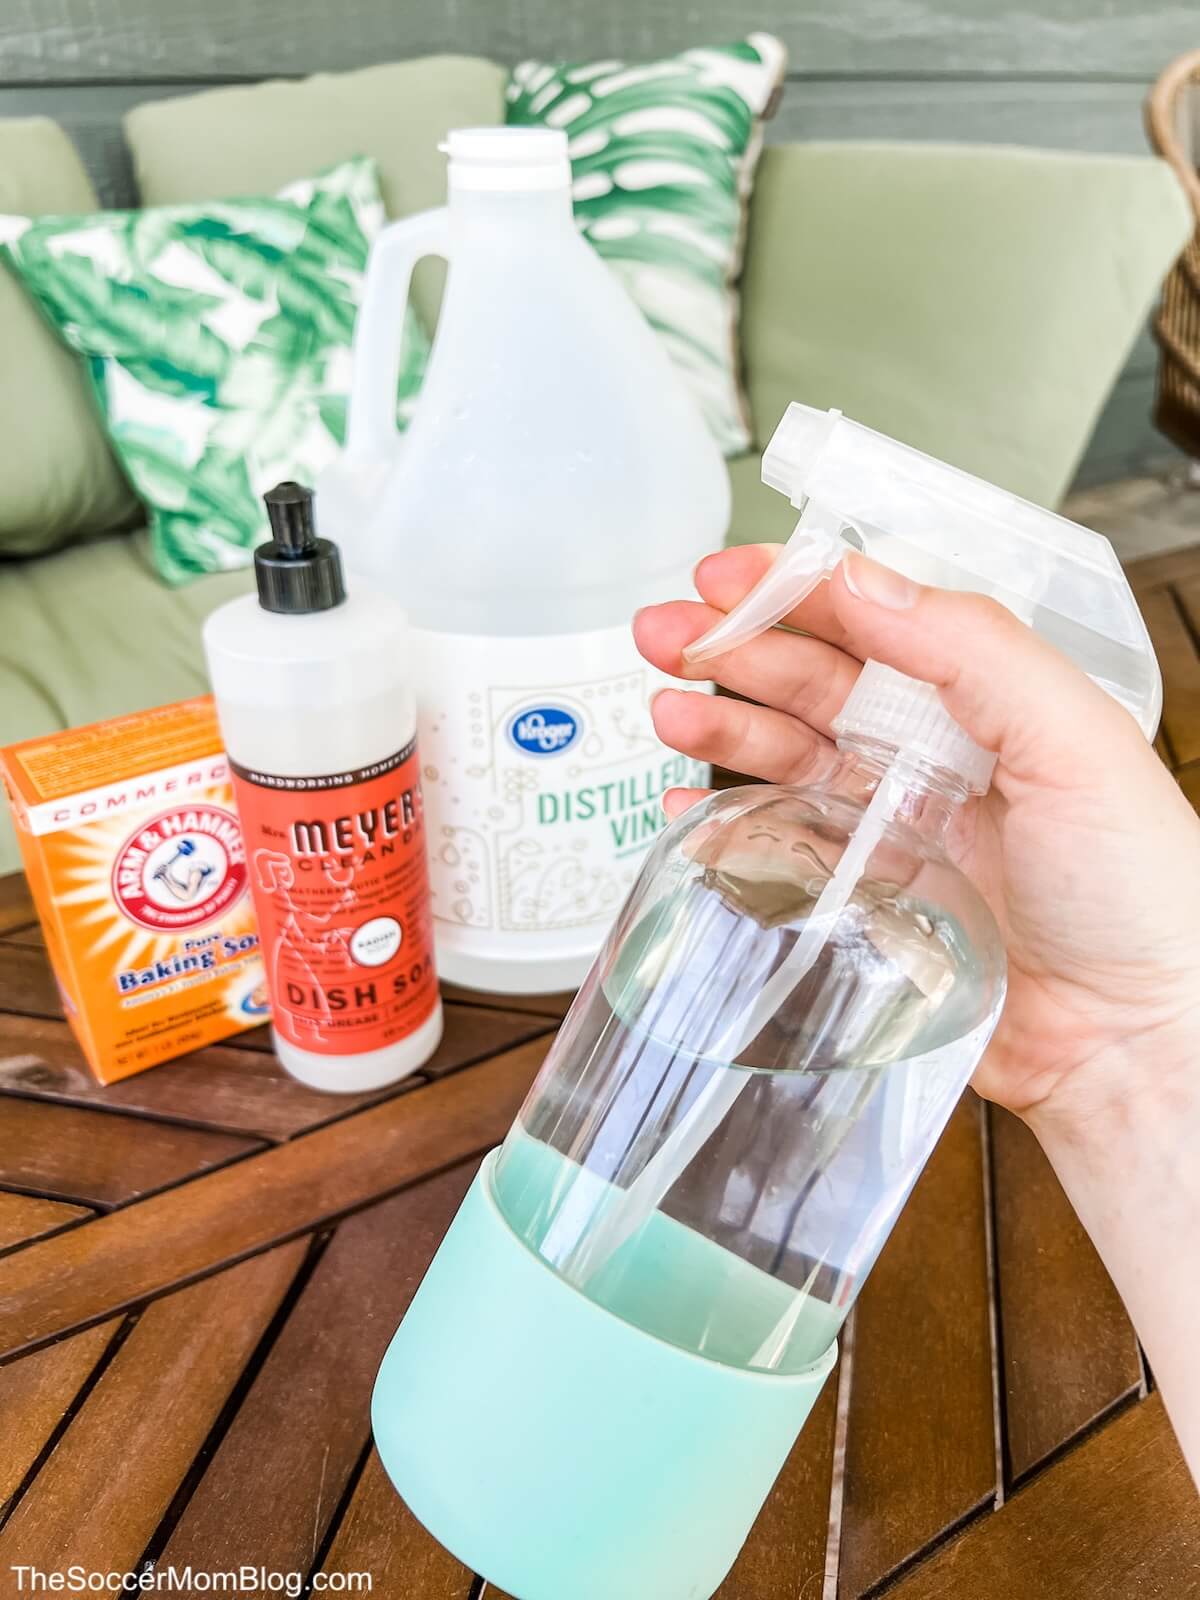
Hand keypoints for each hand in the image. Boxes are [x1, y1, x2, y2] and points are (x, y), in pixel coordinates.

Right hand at [633, 545, 1199, 1124]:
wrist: (1134, 1041)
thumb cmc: (1139, 892)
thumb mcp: (1075, 738)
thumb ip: (973, 649)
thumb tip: (866, 583)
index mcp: (987, 704)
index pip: (876, 623)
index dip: (796, 592)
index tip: (726, 576)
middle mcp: (936, 759)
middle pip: (815, 684)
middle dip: (733, 648)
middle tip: (663, 631)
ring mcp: (895, 832)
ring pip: (786, 759)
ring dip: (720, 726)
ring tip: (666, 711)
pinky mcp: (865, 904)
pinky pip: (777, 852)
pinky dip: (723, 829)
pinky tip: (685, 812)